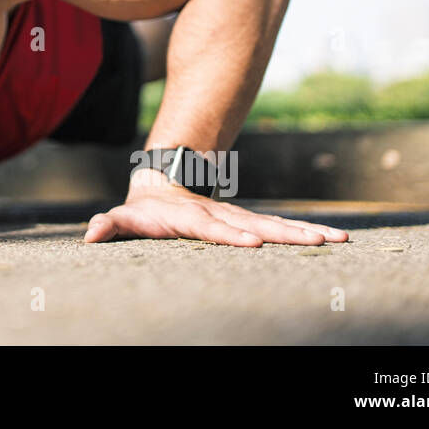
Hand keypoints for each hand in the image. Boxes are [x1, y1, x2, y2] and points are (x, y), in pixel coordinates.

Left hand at [84, 169, 348, 246]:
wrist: (164, 184)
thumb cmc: (143, 210)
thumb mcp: (124, 216)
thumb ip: (108, 224)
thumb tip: (90, 235)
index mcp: (191, 217)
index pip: (212, 227)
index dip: (230, 235)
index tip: (253, 244)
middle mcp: (220, 216)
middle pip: (255, 225)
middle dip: (285, 235)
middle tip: (317, 241)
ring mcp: (238, 219)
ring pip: (274, 225)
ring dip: (304, 232)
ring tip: (338, 238)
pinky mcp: (249, 225)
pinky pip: (280, 230)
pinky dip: (307, 233)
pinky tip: (336, 237)